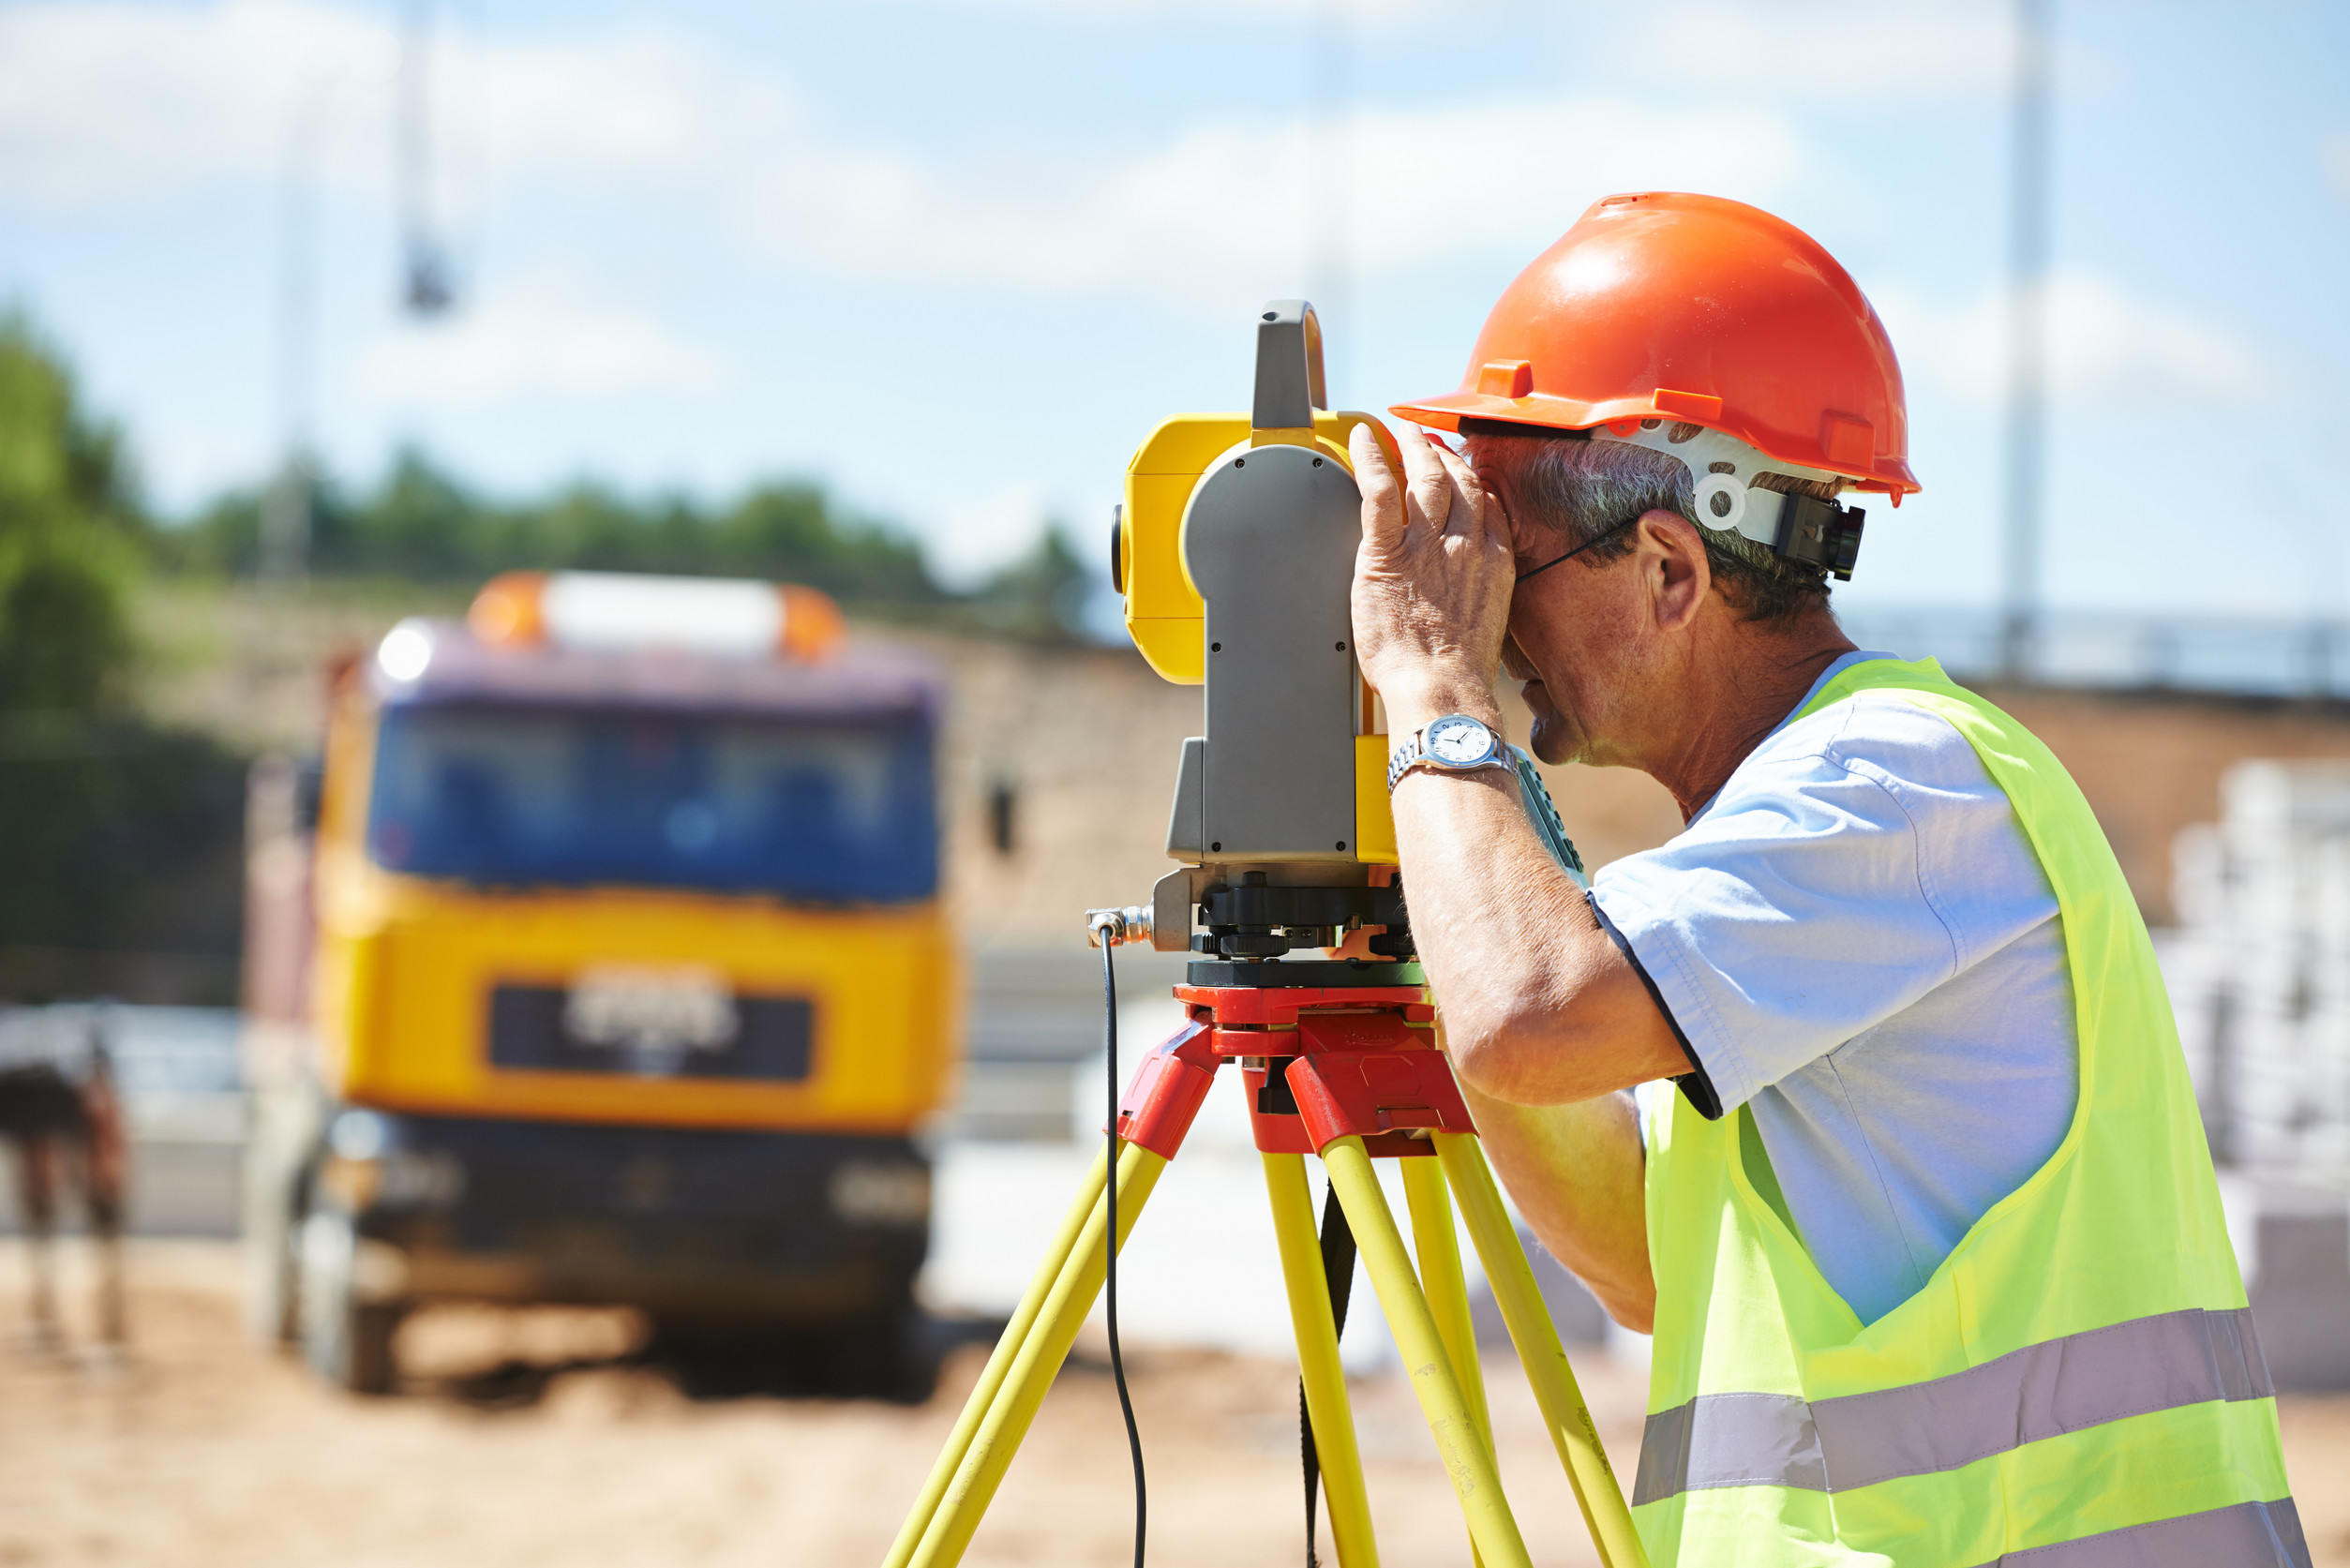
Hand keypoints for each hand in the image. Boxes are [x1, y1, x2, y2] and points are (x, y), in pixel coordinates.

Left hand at [1348, 423, 1513, 733]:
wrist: (1440, 688)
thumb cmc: (1457, 673)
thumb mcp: (1487, 624)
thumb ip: (1479, 593)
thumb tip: (1466, 592)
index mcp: (1493, 562)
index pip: (1487, 503)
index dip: (1470, 480)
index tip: (1459, 471)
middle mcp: (1466, 545)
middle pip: (1460, 480)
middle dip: (1443, 454)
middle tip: (1427, 441)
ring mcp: (1428, 546)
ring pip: (1425, 477)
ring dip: (1413, 447)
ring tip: (1402, 432)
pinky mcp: (1388, 553)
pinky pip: (1380, 491)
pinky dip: (1371, 459)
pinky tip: (1364, 439)